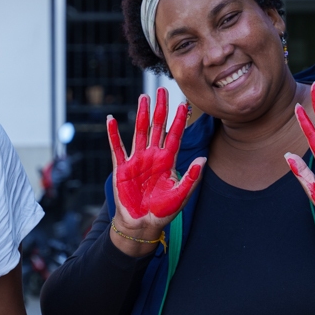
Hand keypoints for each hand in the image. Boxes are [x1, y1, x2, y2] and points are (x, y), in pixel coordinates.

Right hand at [106, 88, 204, 233]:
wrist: (142, 224)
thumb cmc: (163, 211)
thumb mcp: (181, 195)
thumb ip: (191, 177)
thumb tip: (202, 160)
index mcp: (168, 161)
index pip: (175, 135)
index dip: (179, 120)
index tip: (184, 104)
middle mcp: (153, 156)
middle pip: (157, 127)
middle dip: (160, 109)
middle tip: (162, 90)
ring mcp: (137, 160)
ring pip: (139, 131)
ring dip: (141, 114)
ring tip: (143, 97)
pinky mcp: (122, 168)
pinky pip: (117, 147)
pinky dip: (113, 134)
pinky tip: (111, 119)